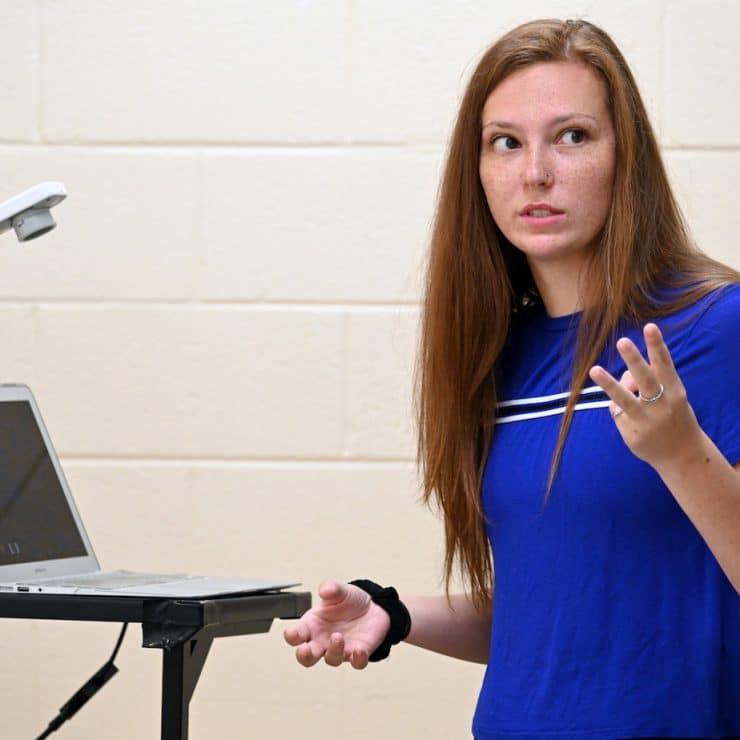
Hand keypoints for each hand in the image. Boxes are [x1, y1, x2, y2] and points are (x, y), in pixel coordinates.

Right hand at [283, 580, 390, 668]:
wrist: (372, 608)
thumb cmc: (348, 601)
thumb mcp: (339, 590)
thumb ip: (331, 588)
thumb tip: (324, 589)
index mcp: (312, 624)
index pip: (296, 634)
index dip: (292, 636)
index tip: (292, 634)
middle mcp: (322, 640)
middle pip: (308, 657)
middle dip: (304, 656)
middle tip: (305, 651)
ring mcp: (339, 649)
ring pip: (332, 659)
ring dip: (333, 651)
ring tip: (338, 637)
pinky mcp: (357, 654)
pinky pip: (356, 662)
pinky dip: (357, 659)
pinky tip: (359, 651)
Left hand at [588, 322, 702, 472]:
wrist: (683, 456)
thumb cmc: (673, 416)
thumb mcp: (670, 398)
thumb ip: (649, 382)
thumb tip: (622, 376)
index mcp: (675, 393)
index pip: (665, 364)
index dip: (657, 345)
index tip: (649, 326)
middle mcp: (661, 406)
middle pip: (645, 379)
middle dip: (634, 359)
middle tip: (623, 341)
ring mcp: (646, 421)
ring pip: (624, 399)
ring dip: (609, 383)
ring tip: (594, 369)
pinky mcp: (631, 434)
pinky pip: (617, 412)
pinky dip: (620, 410)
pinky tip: (634, 419)